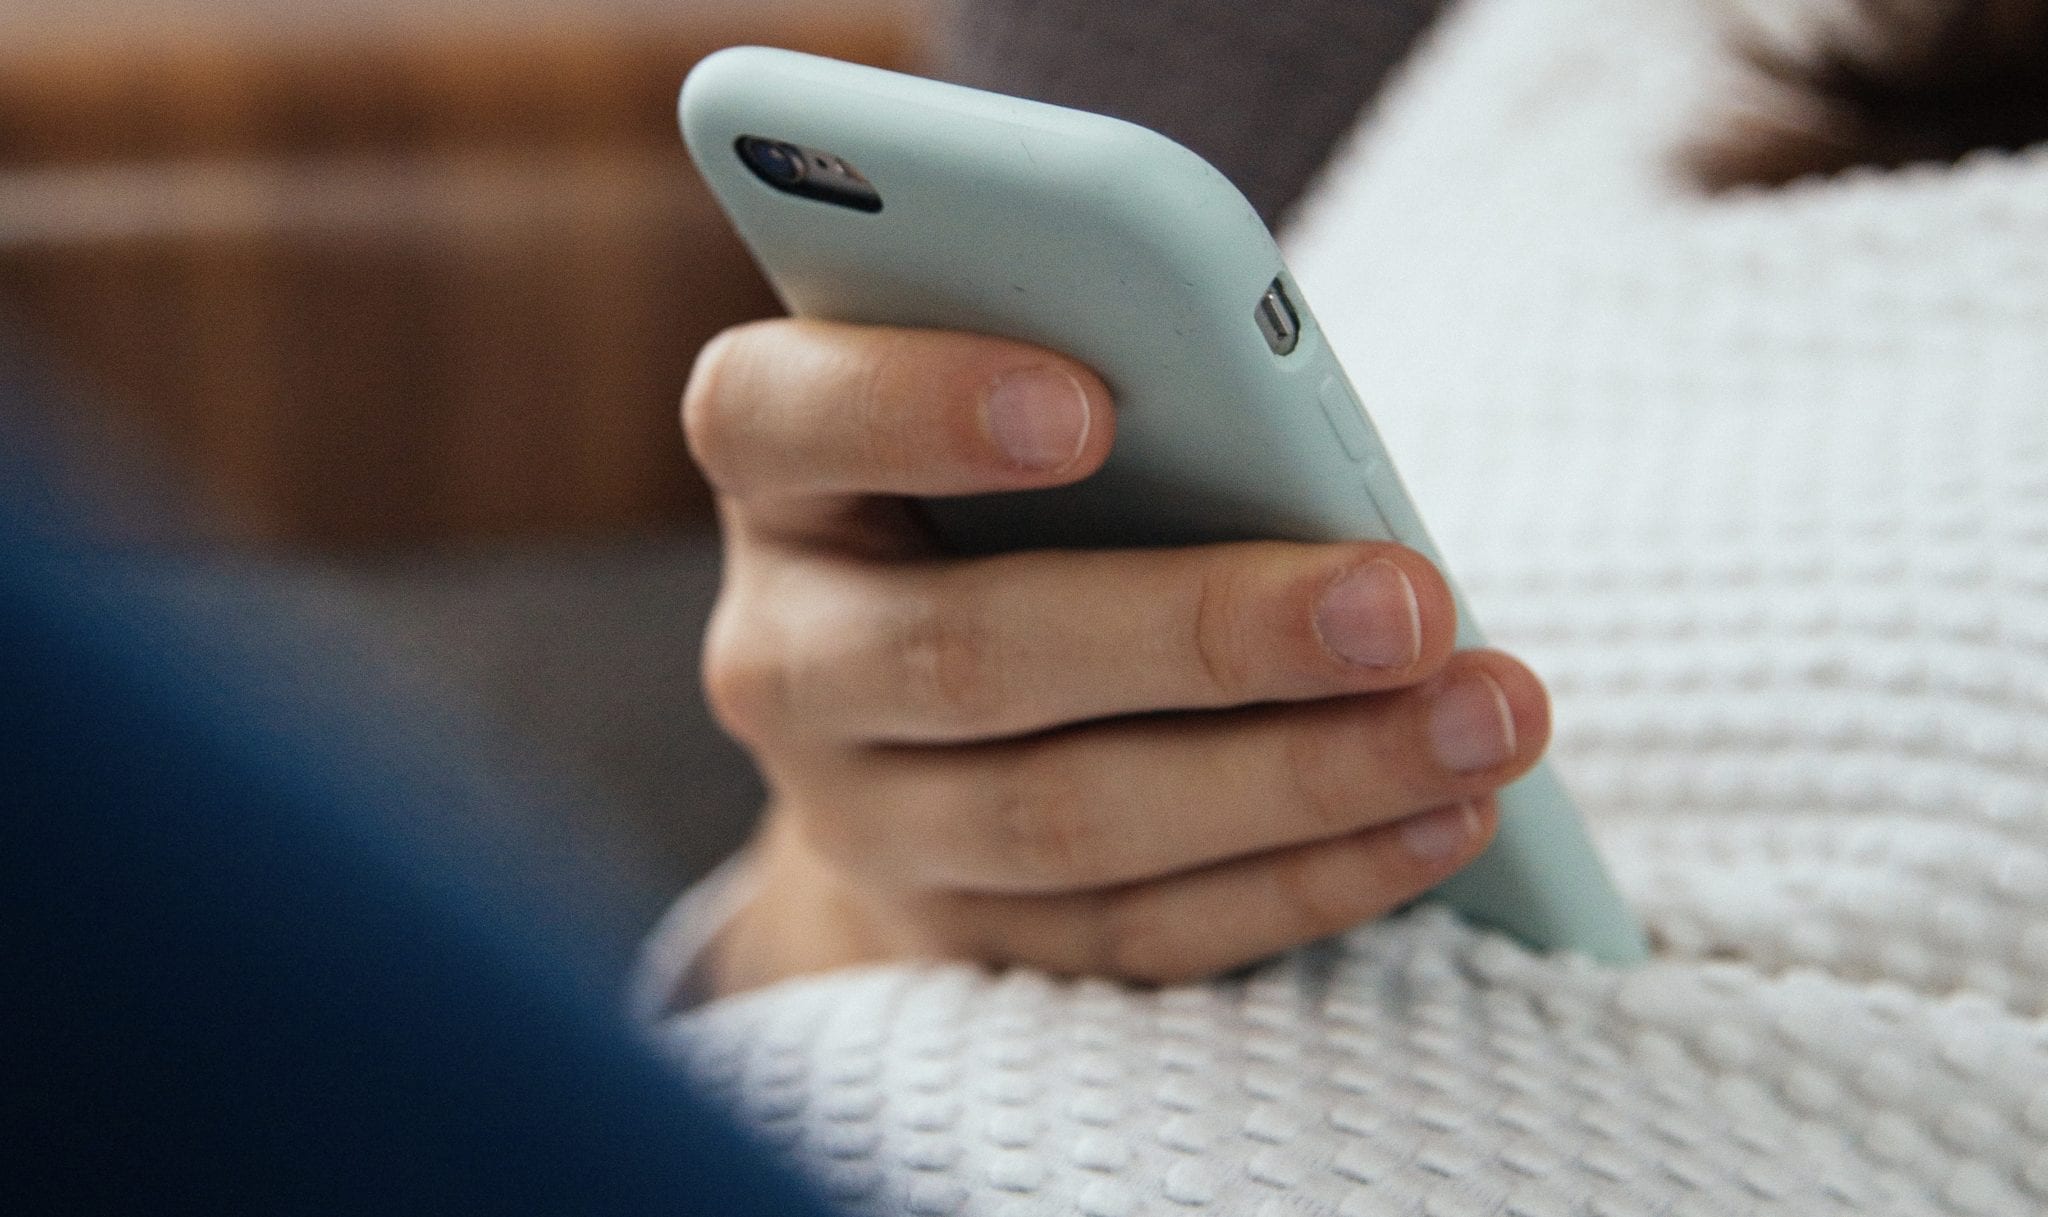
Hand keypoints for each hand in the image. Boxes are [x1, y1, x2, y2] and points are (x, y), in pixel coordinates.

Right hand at [681, 319, 1549, 994]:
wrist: (921, 722)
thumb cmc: (1011, 499)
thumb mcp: (1012, 405)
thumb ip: (1102, 378)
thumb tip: (1283, 421)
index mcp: (786, 481)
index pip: (774, 420)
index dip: (913, 406)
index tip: (1090, 403)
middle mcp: (789, 657)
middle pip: (968, 655)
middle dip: (1205, 632)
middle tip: (1406, 604)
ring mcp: (865, 819)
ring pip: (1067, 819)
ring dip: (1298, 776)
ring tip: (1482, 720)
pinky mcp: (967, 938)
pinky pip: (1140, 932)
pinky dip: (1304, 880)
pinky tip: (1440, 821)